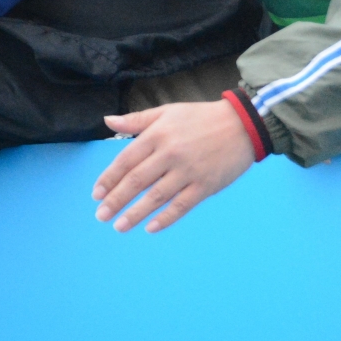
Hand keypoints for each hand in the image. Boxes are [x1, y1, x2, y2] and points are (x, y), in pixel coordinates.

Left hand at [92, 102, 255, 232]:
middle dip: (116, 200)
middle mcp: (169, 154)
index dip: (108, 179)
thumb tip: (108, 121)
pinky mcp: (206, 185)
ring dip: (135, 213)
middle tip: (101, 216)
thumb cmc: (201, 117)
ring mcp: (188, 171)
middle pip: (136, 181)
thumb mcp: (166, 112)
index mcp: (156, 135)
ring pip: (156, 196)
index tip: (96, 194)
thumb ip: (136, 120)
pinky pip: (182, 205)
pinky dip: (166, 218)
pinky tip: (150, 228)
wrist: (244, 124)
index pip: (125, 161)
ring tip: (119, 226)